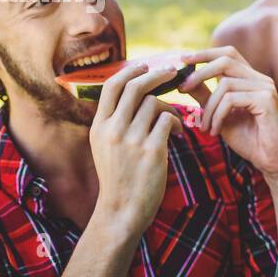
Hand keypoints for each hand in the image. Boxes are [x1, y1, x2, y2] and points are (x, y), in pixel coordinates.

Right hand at [89, 61, 183, 235]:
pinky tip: (178, 133)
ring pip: (154, 104)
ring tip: (174, 122)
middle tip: (173, 72)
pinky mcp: (151, 151)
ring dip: (170, 107)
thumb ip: (115, 123)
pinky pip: (168, 121)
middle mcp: (112, 129)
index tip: (146, 65)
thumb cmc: (119, 178)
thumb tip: (136, 96)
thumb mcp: (105, 147)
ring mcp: (131, 140)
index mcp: (99, 126)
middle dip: (156, 75)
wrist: (122, 211)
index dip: (131, 71)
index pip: (112, 86)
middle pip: (135, 87)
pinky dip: (176, 122)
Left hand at [177, 45, 277, 182]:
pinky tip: (215, 131)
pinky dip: (217, 116)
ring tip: (205, 127)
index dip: (205, 54)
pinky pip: (231, 99)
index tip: (182, 60)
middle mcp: (261, 80)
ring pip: (225, 84)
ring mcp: (266, 88)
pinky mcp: (267, 100)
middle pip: (226, 60)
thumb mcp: (220, 116)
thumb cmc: (250, 141)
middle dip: (199, 72)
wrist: (273, 163)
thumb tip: (186, 81)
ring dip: (208, 107)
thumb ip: (207, 97)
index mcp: (251, 80)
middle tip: (181, 89)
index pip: (228, 54)